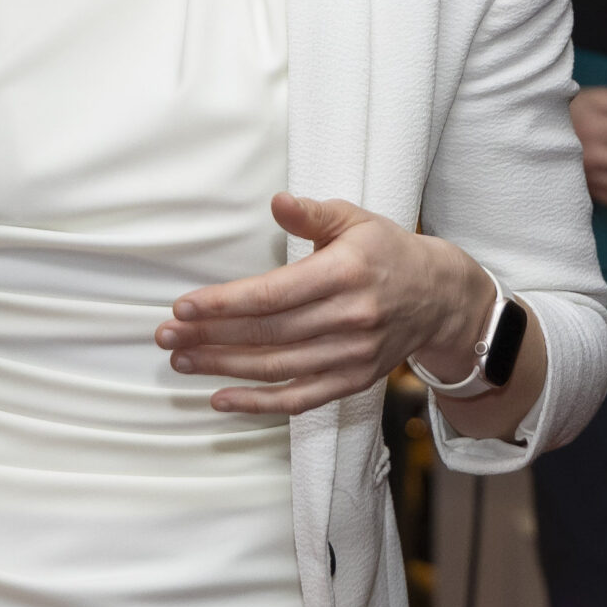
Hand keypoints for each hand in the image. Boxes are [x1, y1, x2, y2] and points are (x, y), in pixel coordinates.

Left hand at [155, 194, 491, 416]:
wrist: (440, 297)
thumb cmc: (387, 251)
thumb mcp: (355, 220)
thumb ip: (313, 213)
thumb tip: (276, 202)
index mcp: (346, 273)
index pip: (274, 294)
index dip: (225, 303)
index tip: (184, 307)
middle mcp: (350, 318)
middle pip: (268, 334)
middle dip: (211, 337)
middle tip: (166, 336)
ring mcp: (352, 355)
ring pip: (277, 368)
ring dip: (223, 368)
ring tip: (182, 360)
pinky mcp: (353, 380)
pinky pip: (300, 398)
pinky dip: (258, 404)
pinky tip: (220, 399)